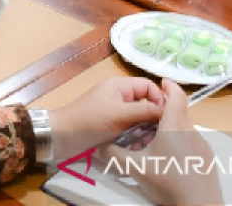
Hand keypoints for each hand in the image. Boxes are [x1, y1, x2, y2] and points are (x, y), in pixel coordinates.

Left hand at [50, 77, 165, 160]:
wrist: (64, 136)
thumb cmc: (90, 121)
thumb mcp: (120, 114)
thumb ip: (144, 110)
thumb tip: (166, 110)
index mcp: (120, 86)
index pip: (148, 86)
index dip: (160, 99)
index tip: (167, 117)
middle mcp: (119, 95)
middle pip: (145, 102)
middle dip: (154, 117)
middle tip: (162, 133)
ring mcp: (116, 111)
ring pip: (139, 117)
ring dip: (146, 128)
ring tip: (151, 142)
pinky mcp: (112, 125)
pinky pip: (131, 127)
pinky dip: (136, 135)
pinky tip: (140, 146)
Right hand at [98, 79, 222, 205]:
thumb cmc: (167, 182)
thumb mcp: (135, 168)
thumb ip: (114, 154)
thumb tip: (97, 147)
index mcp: (174, 126)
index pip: (176, 96)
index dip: (169, 86)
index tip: (161, 83)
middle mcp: (191, 131)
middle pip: (180, 110)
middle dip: (165, 109)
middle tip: (148, 115)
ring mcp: (202, 145)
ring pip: (185, 127)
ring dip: (171, 127)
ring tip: (154, 140)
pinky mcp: (207, 158)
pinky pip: (192, 141)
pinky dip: (180, 141)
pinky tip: (169, 157)